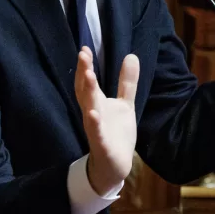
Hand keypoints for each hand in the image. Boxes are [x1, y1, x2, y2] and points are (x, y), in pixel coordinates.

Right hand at [74, 47, 138, 196]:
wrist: (115, 165)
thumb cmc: (115, 132)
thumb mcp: (125, 104)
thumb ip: (126, 82)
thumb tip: (131, 55)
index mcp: (96, 103)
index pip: (87, 82)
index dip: (85, 66)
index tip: (85, 49)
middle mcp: (92, 113)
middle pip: (85, 91)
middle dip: (84, 73)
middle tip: (83, 55)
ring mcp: (95, 129)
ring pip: (89, 109)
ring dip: (88, 93)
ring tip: (89, 75)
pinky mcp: (101, 144)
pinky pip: (96, 133)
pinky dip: (94, 124)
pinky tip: (92, 114)